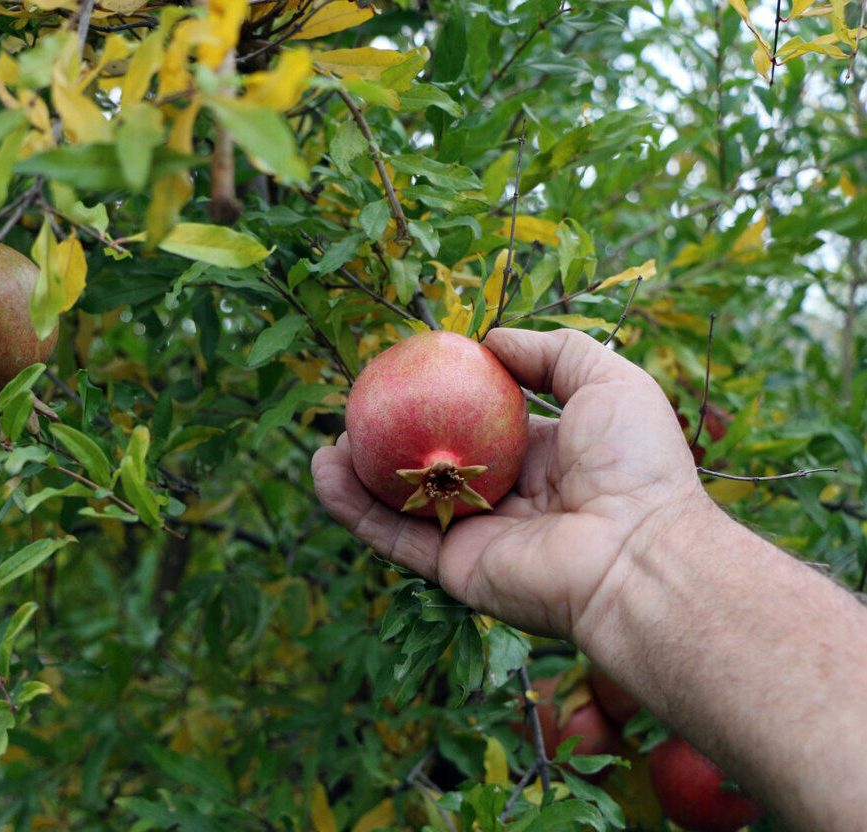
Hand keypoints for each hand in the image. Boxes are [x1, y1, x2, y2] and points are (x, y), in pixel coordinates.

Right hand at [311, 328, 710, 645]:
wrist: (636, 551)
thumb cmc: (632, 462)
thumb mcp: (606, 379)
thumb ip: (550, 351)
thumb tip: (491, 339)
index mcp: (542, 458)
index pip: (481, 425)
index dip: (444, 402)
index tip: (408, 377)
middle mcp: (506, 497)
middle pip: (435, 464)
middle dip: (394, 441)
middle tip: (360, 413)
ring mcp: (477, 535)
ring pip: (404, 502)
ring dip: (361, 475)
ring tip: (329, 445)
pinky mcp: (453, 567)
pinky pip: (393, 536)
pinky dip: (354, 509)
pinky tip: (325, 474)